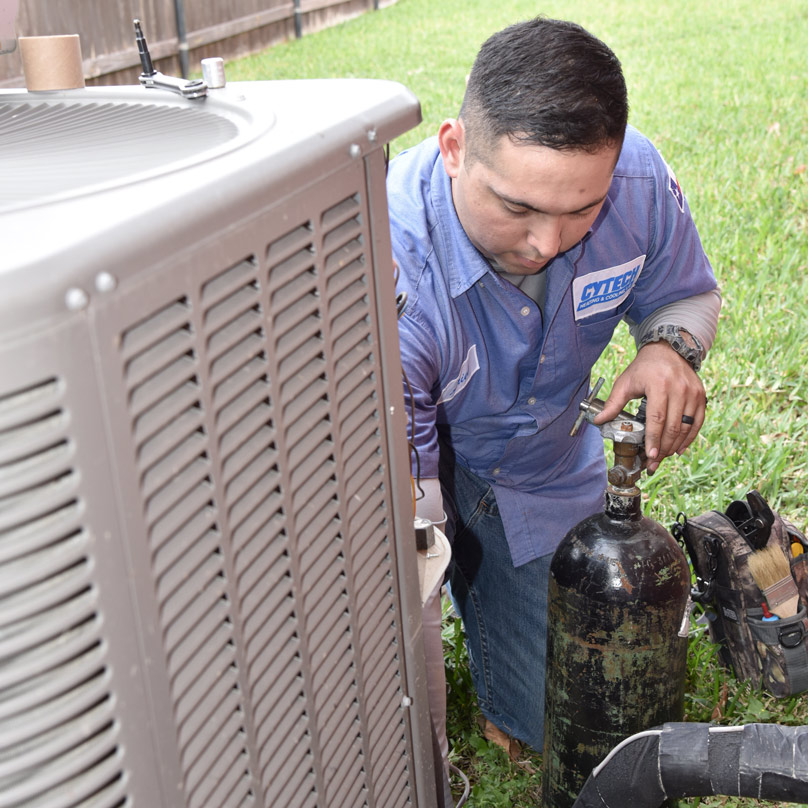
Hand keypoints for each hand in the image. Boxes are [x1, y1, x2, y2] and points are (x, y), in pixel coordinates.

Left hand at [592, 341, 705, 472]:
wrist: (667, 350)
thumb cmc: (644, 368)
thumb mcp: (625, 382)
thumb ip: (613, 403)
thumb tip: (598, 420)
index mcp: (658, 385)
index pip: (657, 418)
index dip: (654, 439)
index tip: (650, 455)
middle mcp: (679, 389)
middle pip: (672, 426)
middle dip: (663, 448)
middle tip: (653, 463)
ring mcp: (692, 393)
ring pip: (686, 427)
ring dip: (675, 446)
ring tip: (663, 458)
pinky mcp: (701, 396)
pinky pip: (697, 422)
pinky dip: (689, 438)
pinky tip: (679, 448)